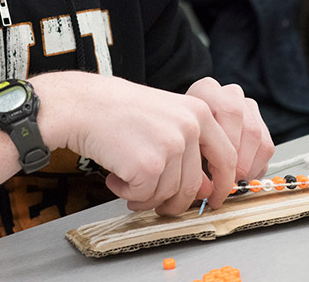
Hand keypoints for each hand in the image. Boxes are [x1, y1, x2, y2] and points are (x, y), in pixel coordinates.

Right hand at [32, 72, 238, 216]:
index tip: (214, 198)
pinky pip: (144, 196)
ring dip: (145, 196)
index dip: (223, 183)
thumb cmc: (117, 110)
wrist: (81, 105)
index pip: (226, 156)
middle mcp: (189, 127)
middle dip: (174, 202)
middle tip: (155, 203)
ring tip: (125, 178)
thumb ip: (188, 147)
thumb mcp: (163, 117)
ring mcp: (170, 146)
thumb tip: (205, 188)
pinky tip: (115, 176)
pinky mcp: (148, 165)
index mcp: (198, 112)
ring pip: (168, 194)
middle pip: (194, 185)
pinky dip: (127, 193)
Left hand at [184, 77, 274, 195]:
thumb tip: (208, 187)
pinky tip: (240, 175)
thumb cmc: (182, 136)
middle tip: (226, 183)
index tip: (215, 178)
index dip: (226, 152)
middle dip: (239, 163)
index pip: (229, 115)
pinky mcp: (259, 123)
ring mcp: (247, 105)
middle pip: (248, 128)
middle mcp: (230, 94)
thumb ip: (194, 161)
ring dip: (248, 168)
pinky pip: (266, 147)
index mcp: (207, 90)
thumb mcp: (183, 146)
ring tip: (231, 181)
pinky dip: (256, 167)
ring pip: (259, 140)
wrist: (185, 128)